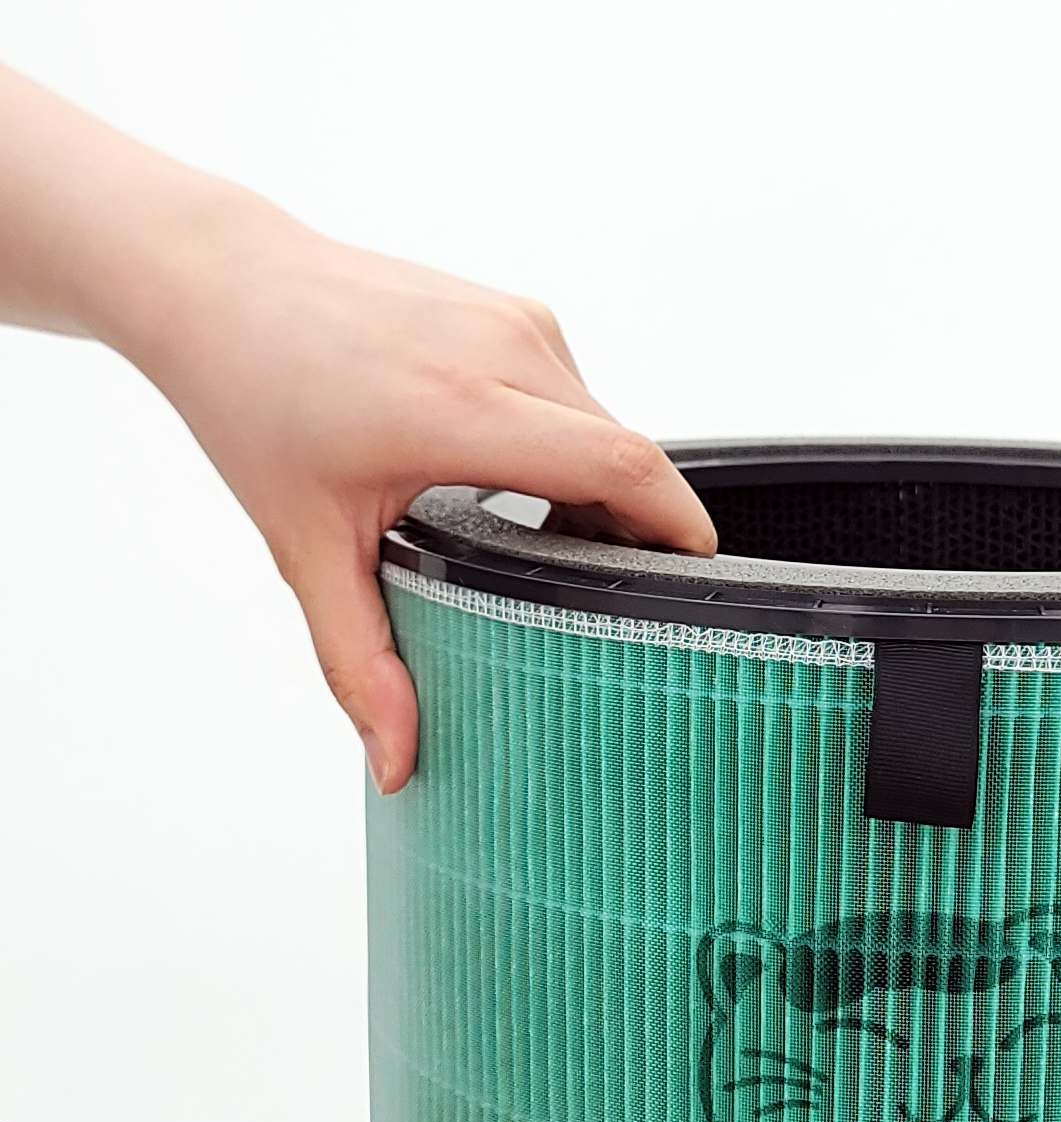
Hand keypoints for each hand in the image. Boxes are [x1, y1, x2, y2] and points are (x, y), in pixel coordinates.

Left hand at [112, 192, 716, 793]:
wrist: (221, 281)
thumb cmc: (255, 394)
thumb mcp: (307, 545)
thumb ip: (359, 660)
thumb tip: (397, 759)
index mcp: (458, 406)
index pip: (622, 465)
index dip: (678, 527)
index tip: (696, 580)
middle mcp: (502, 349)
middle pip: (627, 455)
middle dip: (638, 527)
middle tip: (614, 593)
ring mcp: (514, 319)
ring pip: (607, 424)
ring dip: (602, 487)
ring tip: (559, 543)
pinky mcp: (514, 309)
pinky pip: (579, 394)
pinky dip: (573, 446)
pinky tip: (526, 484)